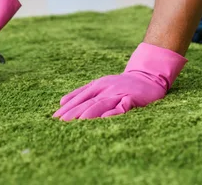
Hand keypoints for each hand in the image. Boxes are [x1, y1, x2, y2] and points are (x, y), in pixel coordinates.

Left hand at [53, 42, 187, 120]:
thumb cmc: (120, 85)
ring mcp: (118, 93)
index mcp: (97, 86)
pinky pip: (122, 107)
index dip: (67, 107)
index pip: (79, 98)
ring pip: (102, 104)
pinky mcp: (132, 99)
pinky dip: (113, 112)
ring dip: (90, 113)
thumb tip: (62, 102)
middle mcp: (106, 88)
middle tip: (62, 123)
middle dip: (74, 112)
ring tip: (78, 121)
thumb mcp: (100, 85)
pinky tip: (105, 119)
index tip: (55, 117)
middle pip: (88, 102)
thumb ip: (82, 93)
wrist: (147, 77)